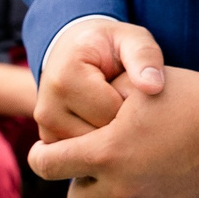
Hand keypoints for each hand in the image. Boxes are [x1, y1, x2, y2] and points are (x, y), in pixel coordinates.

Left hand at [26, 67, 198, 197]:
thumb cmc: (189, 98)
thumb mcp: (138, 85)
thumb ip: (101, 98)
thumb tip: (79, 107)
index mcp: (106, 153)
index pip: (48, 165)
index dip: (39, 156)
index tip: (43, 149)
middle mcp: (120, 187)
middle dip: (78, 178)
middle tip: (94, 156)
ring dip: (112, 185)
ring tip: (134, 157)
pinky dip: (144, 190)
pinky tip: (164, 166)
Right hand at [35, 17, 165, 145]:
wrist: (73, 50)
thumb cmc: (108, 45)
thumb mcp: (131, 39)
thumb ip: (145, 57)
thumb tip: (154, 87)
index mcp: (66, 78)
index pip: (113, 113)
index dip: (134, 106)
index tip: (137, 90)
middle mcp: (47, 108)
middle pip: (101, 138)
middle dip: (123, 125)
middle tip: (131, 103)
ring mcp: (45, 129)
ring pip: (93, 153)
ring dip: (112, 137)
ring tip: (119, 112)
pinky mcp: (49, 143)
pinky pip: (83, 157)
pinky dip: (99, 145)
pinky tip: (108, 124)